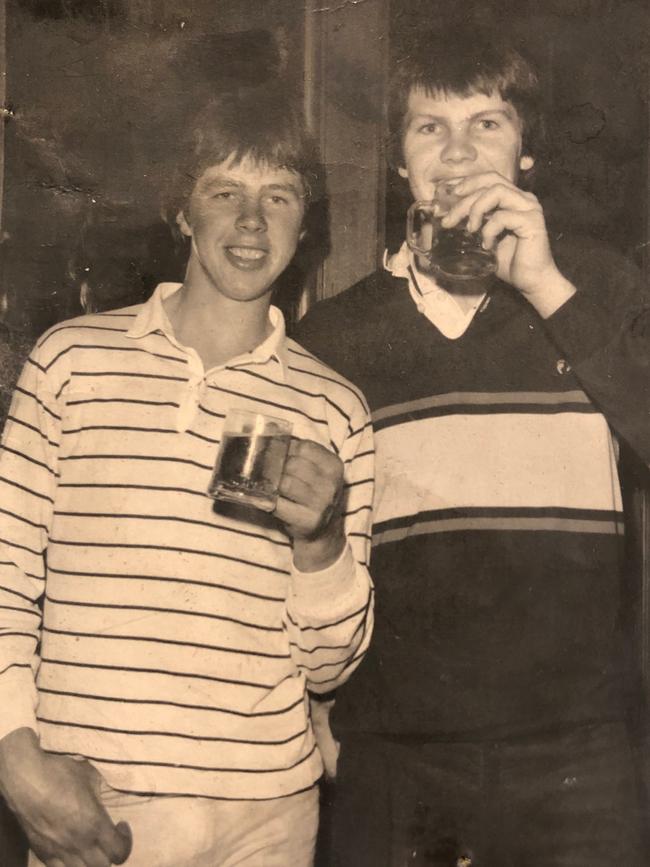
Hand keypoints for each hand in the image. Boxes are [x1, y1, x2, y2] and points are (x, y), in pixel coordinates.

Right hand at [0, 728, 131, 866]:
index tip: (121, 825)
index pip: (119, 851)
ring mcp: (59, 851)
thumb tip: (107, 794)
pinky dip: (69, 863)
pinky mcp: (42, 852)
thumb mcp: (91, 777)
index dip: (126, 841)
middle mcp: (79, 844)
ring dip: (90, 862)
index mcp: (94, 825)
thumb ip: (102, 792)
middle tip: (108, 837)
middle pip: (102, 866)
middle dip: (110, 853)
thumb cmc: (61, 774)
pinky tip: (70, 848)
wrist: (27, 779)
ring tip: (90, 846)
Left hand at [275, 439, 345, 571]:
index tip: (279, 456)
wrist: (324, 531)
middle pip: (293, 464)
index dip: (287, 450)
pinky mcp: (308, 519)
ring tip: (269, 486)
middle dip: (277, 467)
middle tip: (270, 473)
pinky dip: (269, 501)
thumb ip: (297, 451)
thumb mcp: (315, 470)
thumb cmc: (313, 495)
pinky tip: (268, 500)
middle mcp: (331, 483)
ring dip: (272, 484)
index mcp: (334, 465)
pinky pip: (279, 504)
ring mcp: (321, 502)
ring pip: (285, 482)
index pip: (304, 447)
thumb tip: (270, 430)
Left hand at [443, 172, 575, 316]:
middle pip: (489, 183)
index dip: (469, 182)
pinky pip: (502, 217)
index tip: (450, 194)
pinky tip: (486, 245)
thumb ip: (476, 224)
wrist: (532, 281)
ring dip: (476, 209)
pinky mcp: (532, 222)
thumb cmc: (510, 261)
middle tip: (449, 220)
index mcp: (514, 199)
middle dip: (464, 200)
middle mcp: (523, 198)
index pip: (490, 178)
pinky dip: (489, 230)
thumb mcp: (486, 238)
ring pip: (496, 192)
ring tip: (470, 229)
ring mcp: (529, 208)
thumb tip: (449, 219)